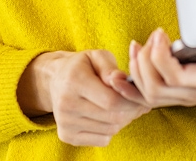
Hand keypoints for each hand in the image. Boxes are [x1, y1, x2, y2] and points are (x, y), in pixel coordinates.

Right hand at [17, 50, 149, 146]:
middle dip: (131, 111)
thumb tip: (122, 80)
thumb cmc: (82, 66)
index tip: (140, 95)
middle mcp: (66, 104)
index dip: (130, 100)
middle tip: (138, 102)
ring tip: (124, 107)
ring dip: (123, 120)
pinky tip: (110, 115)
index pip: (111, 100)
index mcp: (74, 80)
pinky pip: (102, 140)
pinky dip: (111, 129)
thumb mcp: (95, 56)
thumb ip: (110, 67)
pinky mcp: (67, 136)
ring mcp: (65, 123)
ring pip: (109, 130)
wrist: (55, 80)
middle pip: (112, 117)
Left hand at [128, 29, 195, 114]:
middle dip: (144, 60)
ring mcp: (187, 96)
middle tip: (153, 35)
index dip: (160, 56)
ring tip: (138, 45)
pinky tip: (129, 66)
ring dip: (136, 70)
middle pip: (155, 88)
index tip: (161, 32)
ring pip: (149, 94)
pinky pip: (151, 97)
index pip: (175, 77)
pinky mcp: (182, 93)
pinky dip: (134, 85)